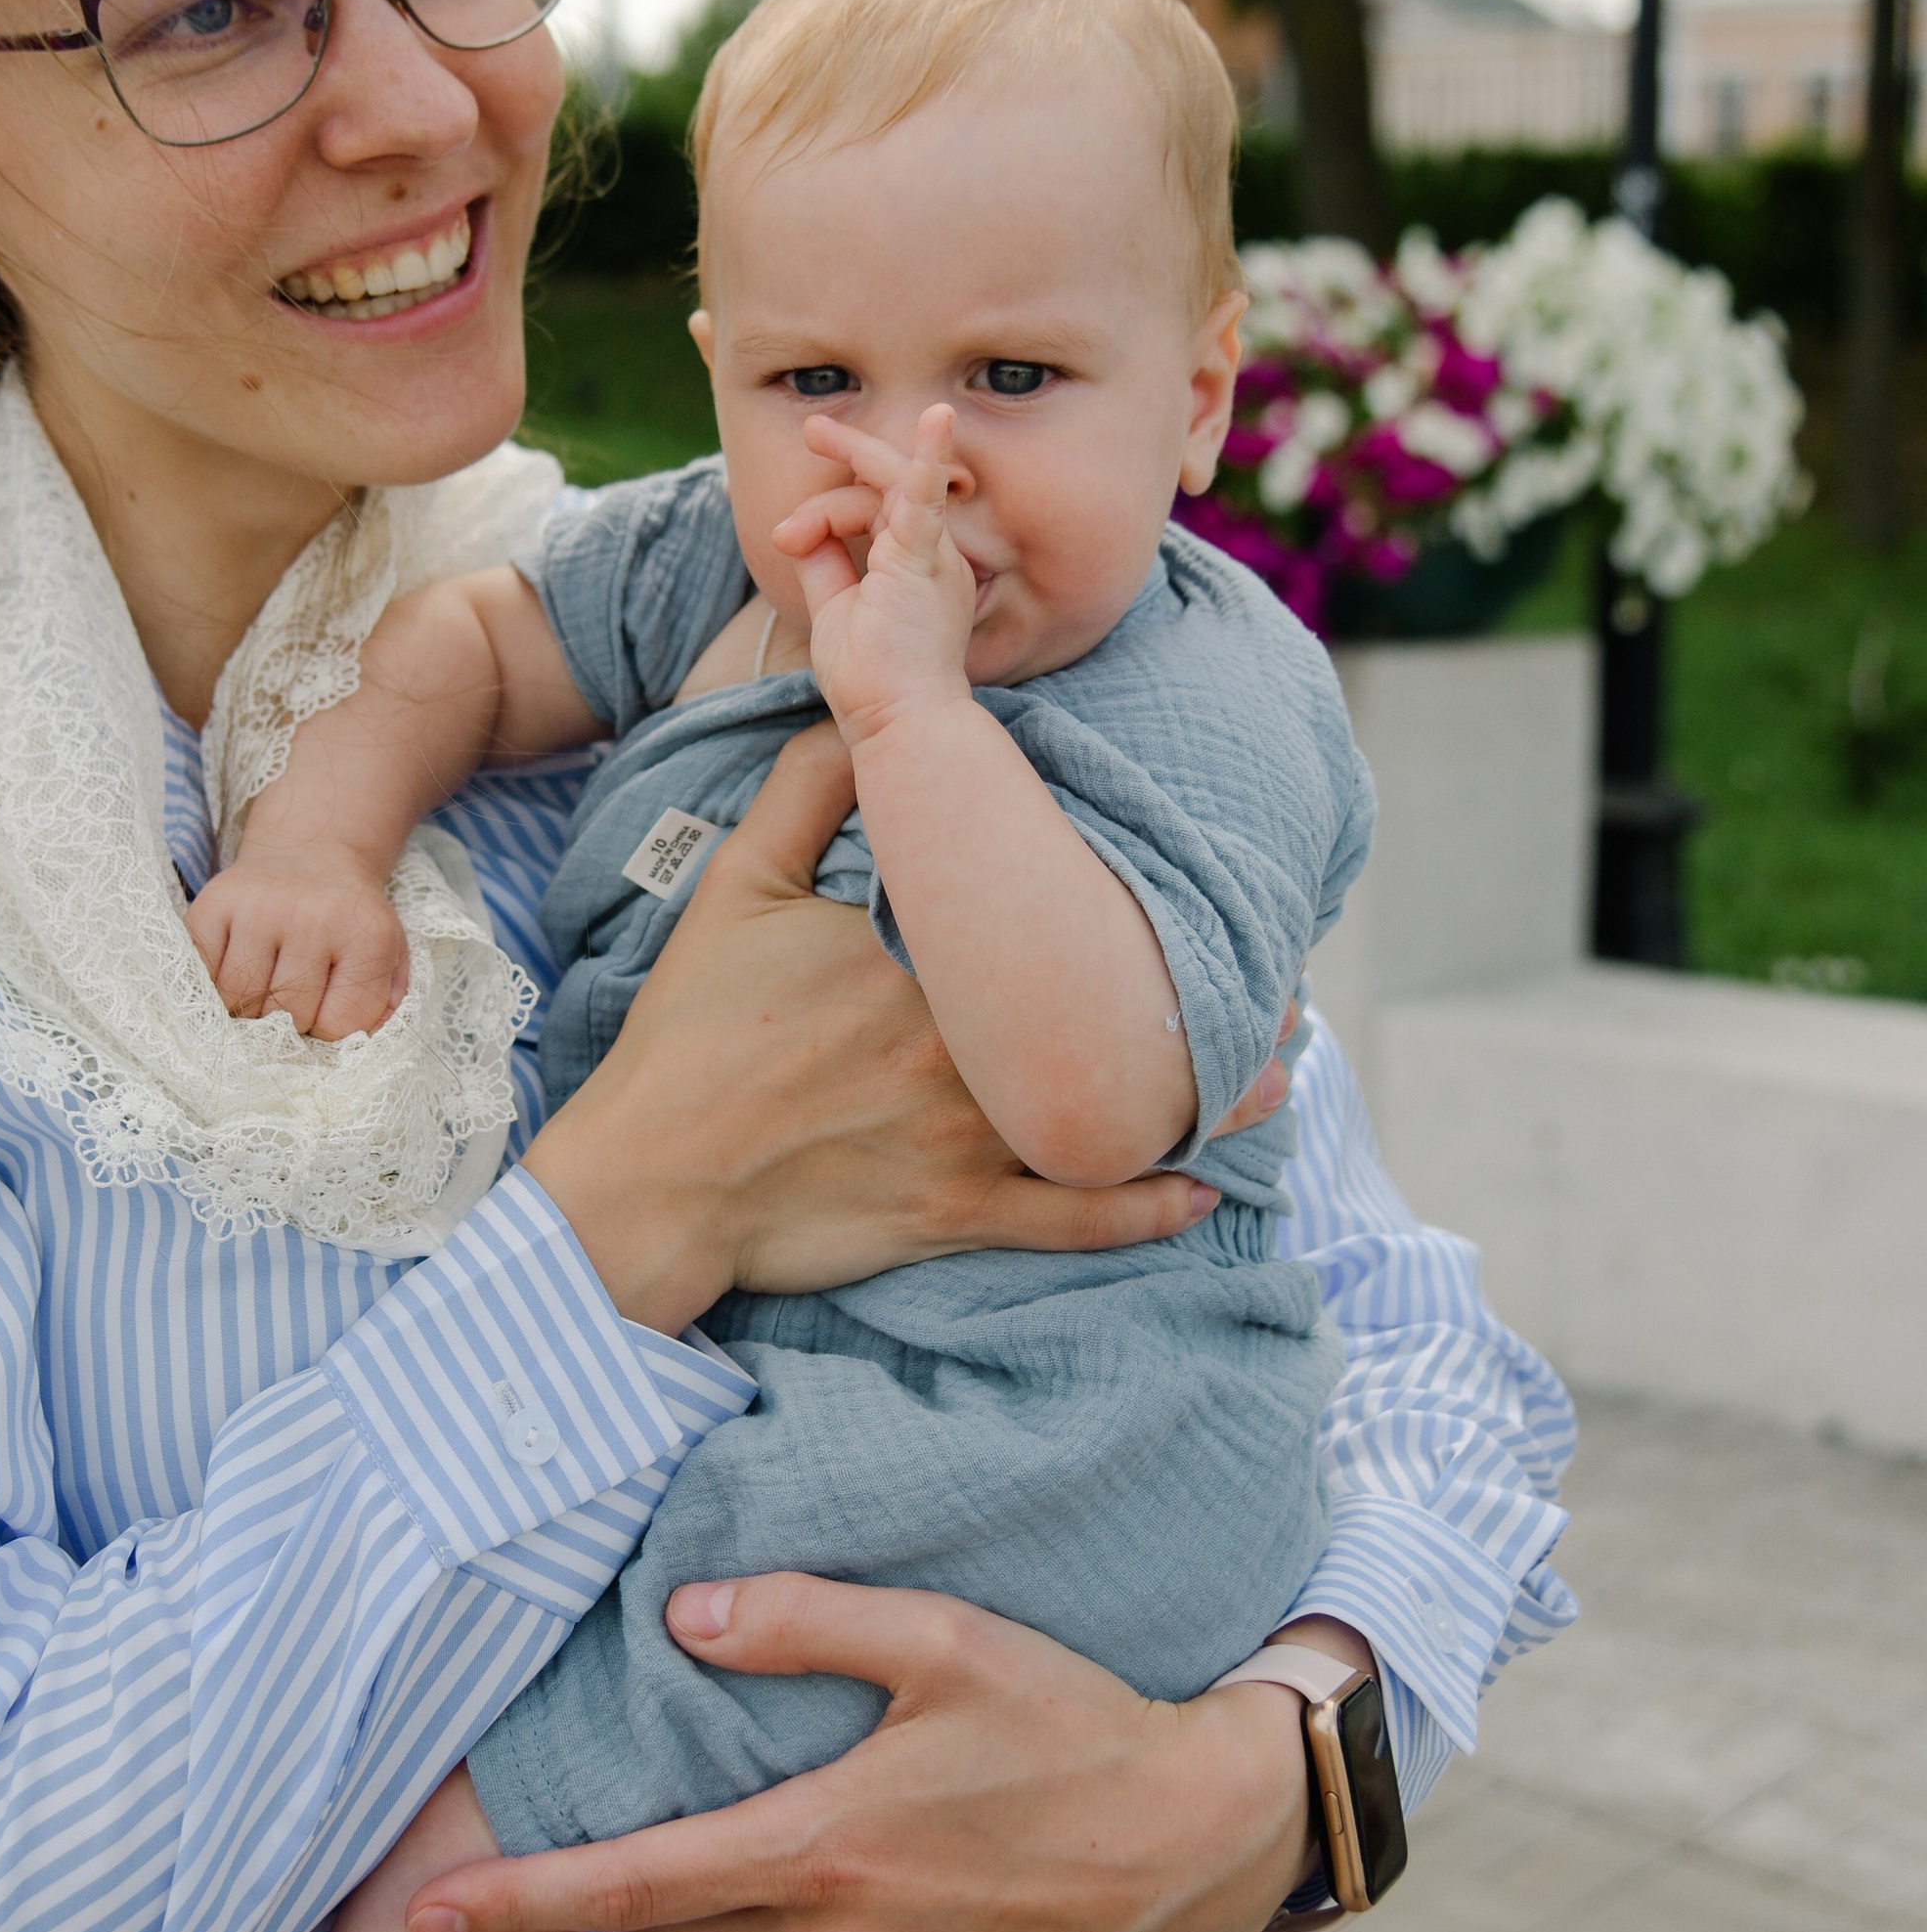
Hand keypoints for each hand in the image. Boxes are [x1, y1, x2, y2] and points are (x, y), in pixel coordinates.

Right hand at [184, 852, 407, 1037]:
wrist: (310, 851)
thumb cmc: (347, 920)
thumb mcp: (387, 955)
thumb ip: (381, 1005)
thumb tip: (354, 1047)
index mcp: (366, 935)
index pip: (338, 1024)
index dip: (328, 1027)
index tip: (325, 1005)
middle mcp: (313, 917)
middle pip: (286, 1015)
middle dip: (287, 1020)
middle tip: (291, 995)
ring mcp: (259, 908)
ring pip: (238, 1000)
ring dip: (247, 1005)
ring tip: (263, 982)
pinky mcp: (214, 903)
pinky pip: (200, 973)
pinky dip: (212, 982)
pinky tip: (233, 967)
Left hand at [406, 1572, 1317, 1931]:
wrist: (1194, 1844)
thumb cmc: (1069, 1723)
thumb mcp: (942, 1638)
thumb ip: (802, 1620)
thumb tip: (680, 1616)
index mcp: (822, 1848)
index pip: (629, 1888)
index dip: (517, 1904)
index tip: (426, 1918)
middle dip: (592, 1908)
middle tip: (538, 1859)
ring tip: (662, 1864)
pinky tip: (772, 1899)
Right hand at [522, 726, 1270, 1340]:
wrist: (653, 1177)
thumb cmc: (691, 1030)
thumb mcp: (735, 886)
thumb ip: (804, 791)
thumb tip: (860, 713)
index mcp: (918, 954)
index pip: (1041, 913)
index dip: (1122, 897)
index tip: (1187, 877)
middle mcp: (960, 1043)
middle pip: (1102, 1009)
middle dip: (1196, 994)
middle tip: (1277, 982)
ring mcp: (966, 1136)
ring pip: (1111, 1115)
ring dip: (1205, 1103)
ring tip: (1276, 1075)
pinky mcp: (956, 1212)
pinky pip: (1070, 1218)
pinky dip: (1141, 1210)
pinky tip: (1199, 1194)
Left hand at [771, 406, 974, 740]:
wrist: (896, 726)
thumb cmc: (872, 681)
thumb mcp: (835, 609)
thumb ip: (824, 564)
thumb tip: (798, 529)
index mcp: (919, 566)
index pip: (878, 512)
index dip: (828, 512)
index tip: (788, 535)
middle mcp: (937, 555)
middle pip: (888, 486)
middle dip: (853, 451)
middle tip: (815, 427)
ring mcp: (937, 558)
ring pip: (889, 486)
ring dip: (850, 463)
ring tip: (816, 433)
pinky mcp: (924, 564)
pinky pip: (927, 501)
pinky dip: (929, 461)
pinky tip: (937, 422)